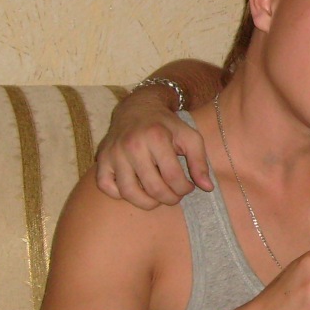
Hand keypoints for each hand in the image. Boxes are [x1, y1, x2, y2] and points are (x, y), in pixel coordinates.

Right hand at [95, 89, 212, 207]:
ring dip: (147, 202)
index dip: (185, 188)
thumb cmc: (167, 125)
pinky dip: (120, 194)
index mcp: (156, 137)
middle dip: (169, 198)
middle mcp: (132, 145)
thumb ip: (200, 161)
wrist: (138, 107)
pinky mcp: (101, 158)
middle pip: (153, 188)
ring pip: (129, 192)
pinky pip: (106, 187)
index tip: (188, 187)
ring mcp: (114, 153)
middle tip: (175, 195)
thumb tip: (207, 188)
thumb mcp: (189, 137)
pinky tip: (136, 188)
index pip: (173, 177)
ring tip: (158, 197)